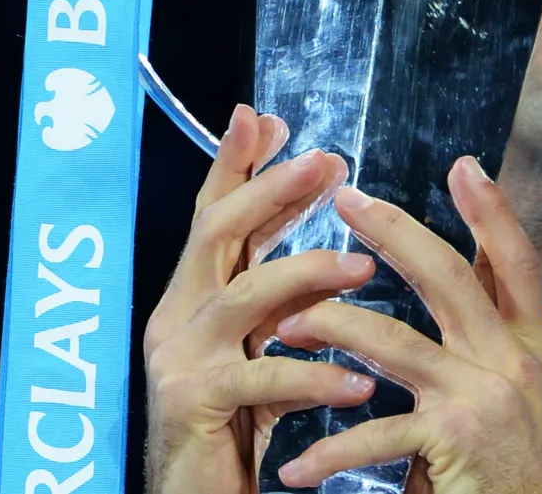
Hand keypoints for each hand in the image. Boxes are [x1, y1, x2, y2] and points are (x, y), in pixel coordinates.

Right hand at [143, 105, 378, 493]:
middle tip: (327, 159)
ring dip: (308, 273)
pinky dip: (314, 375)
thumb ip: (283, 297)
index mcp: (194, 296)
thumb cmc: (236, 424)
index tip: (268, 117)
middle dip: (272, 190)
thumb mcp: (261, 346)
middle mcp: (176, 315)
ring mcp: (178, 358)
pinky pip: (261, 376)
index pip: (212, 214)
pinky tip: (360, 382)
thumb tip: (339, 248)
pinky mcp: (193, 404)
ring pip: (244, 294)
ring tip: (366, 269)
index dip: (238, 164)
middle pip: (217, 231)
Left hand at [272, 155, 541, 493]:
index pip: (517, 261)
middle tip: (348, 200)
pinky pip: (375, 432)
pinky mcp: (453, 438)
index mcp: (533, 344)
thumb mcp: (531, 396)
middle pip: (448, 275)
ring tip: (287, 327)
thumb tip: (465, 290)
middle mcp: (512, 358)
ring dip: (333, 328)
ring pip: (393, 340)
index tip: (464, 165)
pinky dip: (329, 454)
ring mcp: (482, 395)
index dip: (492, 211)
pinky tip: (296, 468)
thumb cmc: (530, 474)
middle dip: (393, 231)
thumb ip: (497, 345)